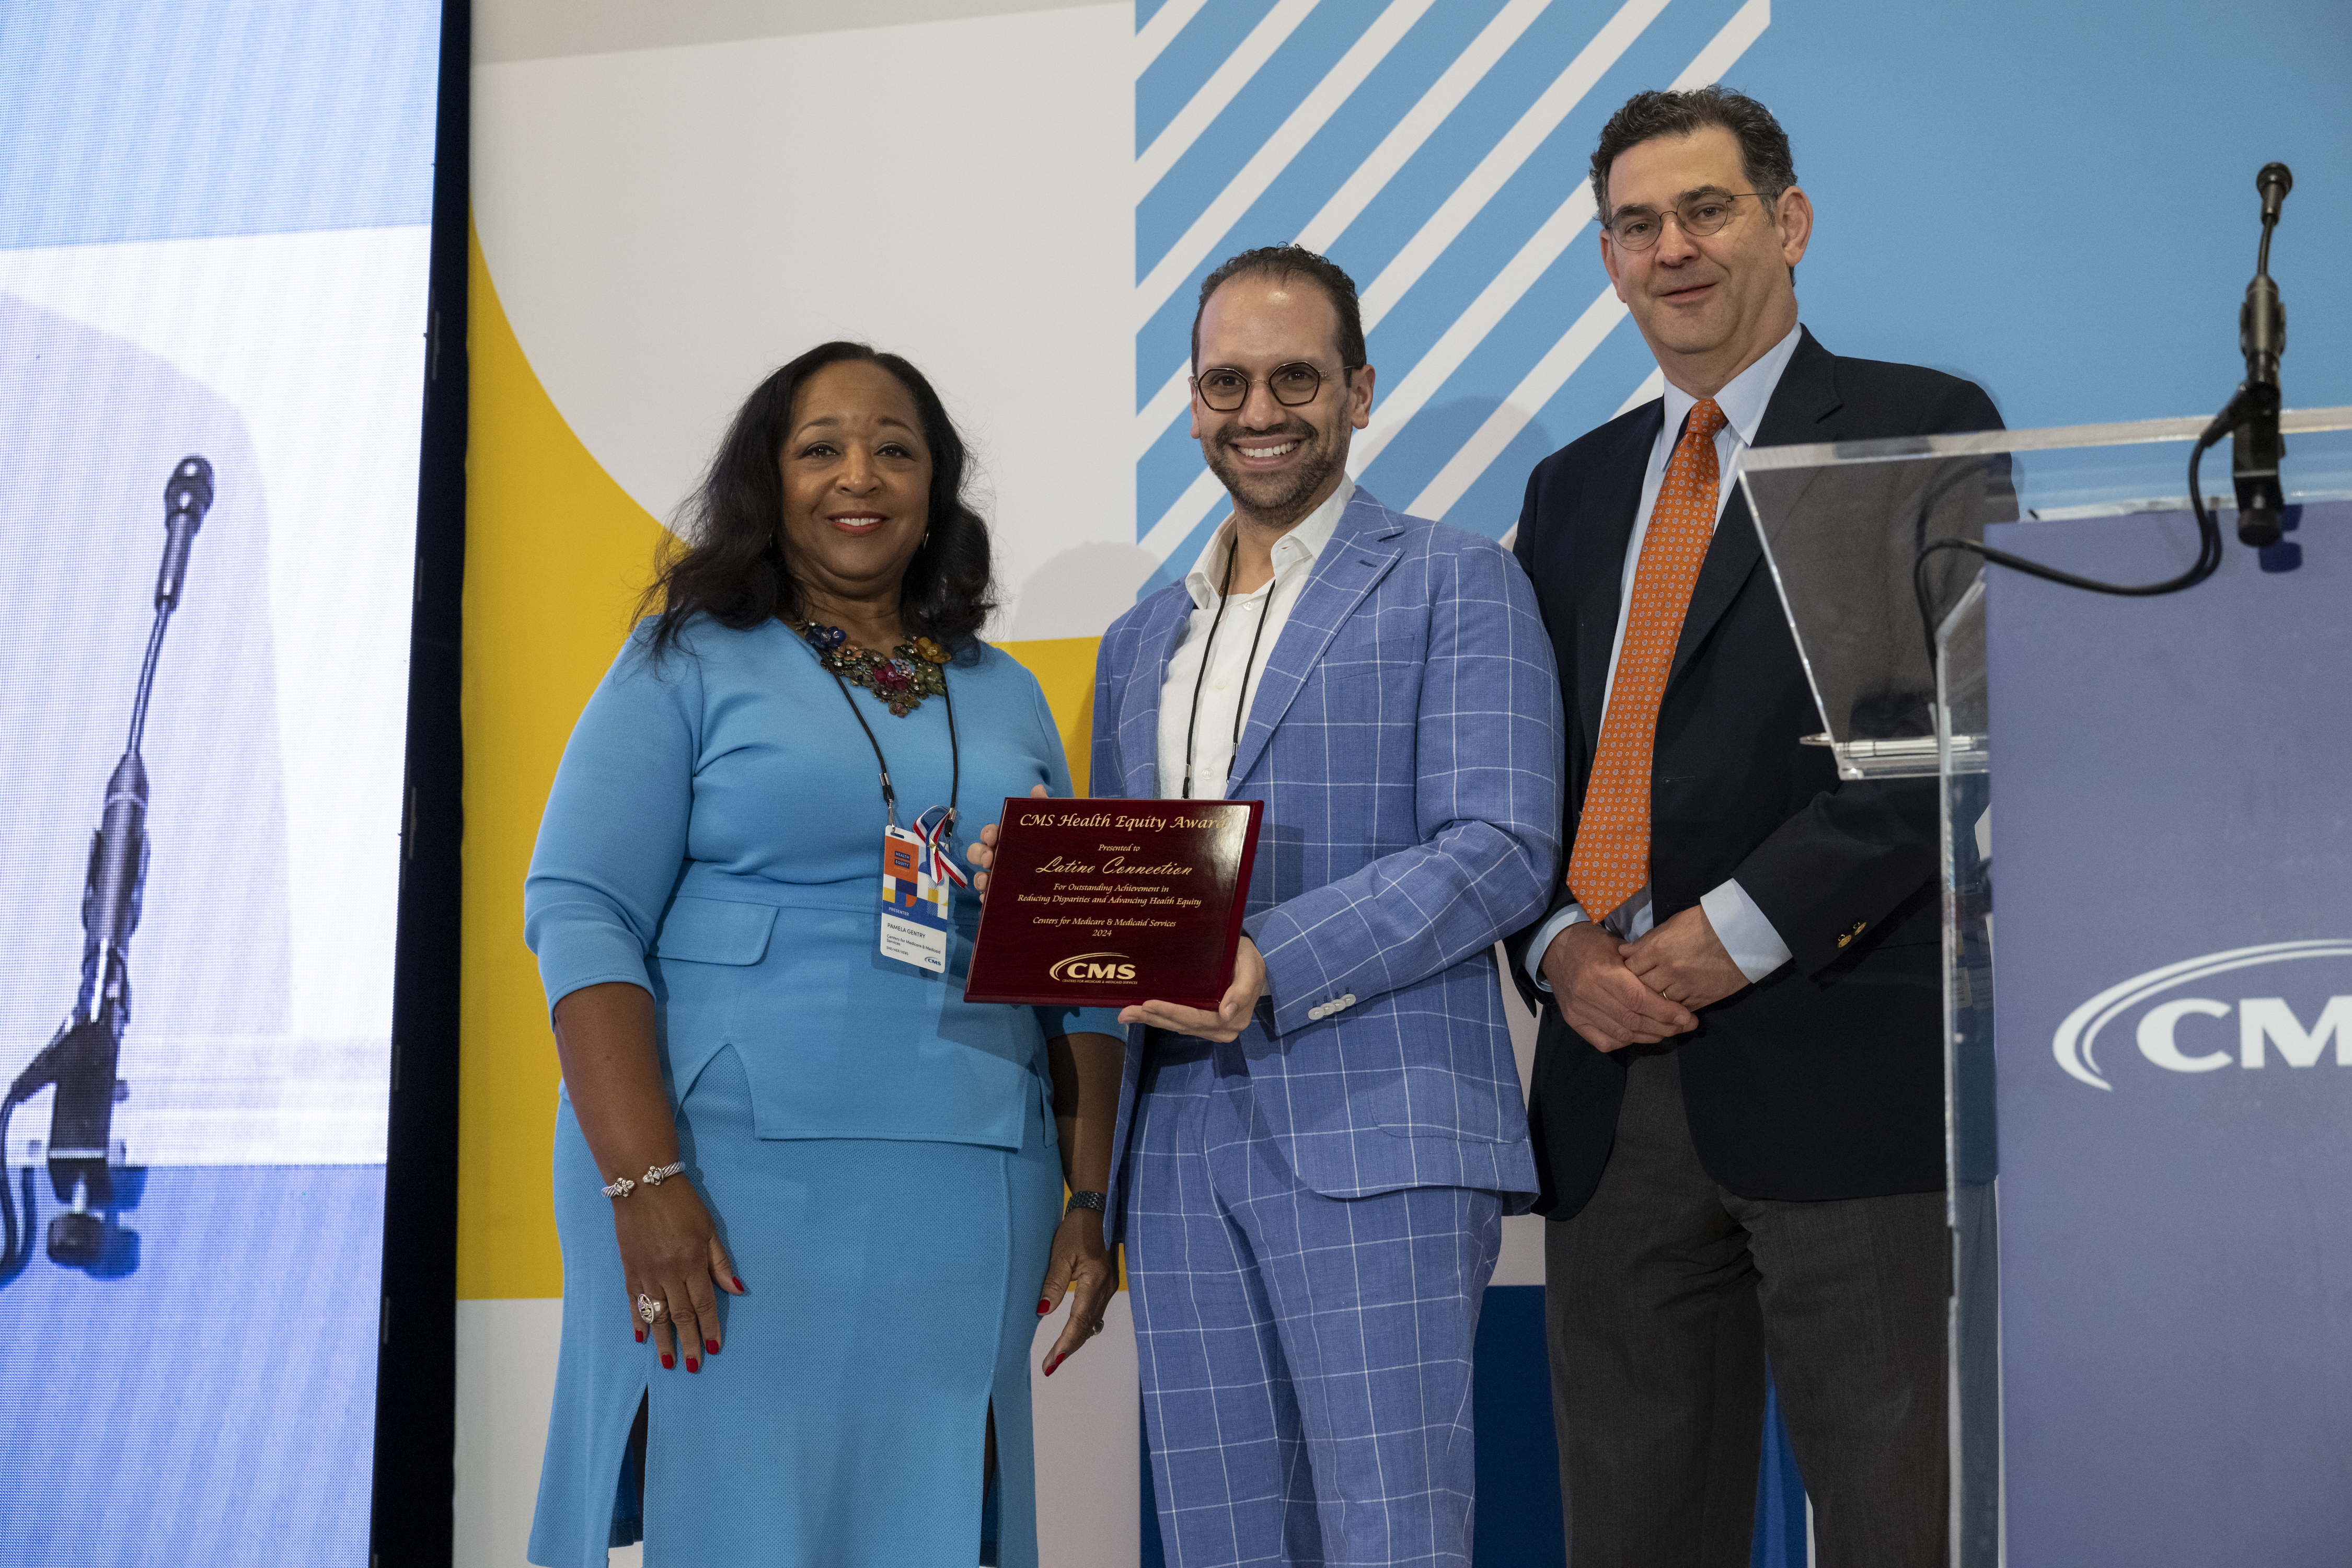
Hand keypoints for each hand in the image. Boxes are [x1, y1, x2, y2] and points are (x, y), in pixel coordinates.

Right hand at [616, 1177, 744, 1372]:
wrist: (642, 1185)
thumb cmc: (682, 1204)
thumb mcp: (709, 1229)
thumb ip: (720, 1263)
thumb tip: (737, 1290)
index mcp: (692, 1262)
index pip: (704, 1303)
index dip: (710, 1327)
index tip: (715, 1348)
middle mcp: (669, 1272)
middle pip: (681, 1315)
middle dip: (688, 1342)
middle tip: (693, 1366)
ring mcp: (646, 1273)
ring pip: (656, 1314)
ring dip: (663, 1340)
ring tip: (668, 1362)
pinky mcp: (629, 1269)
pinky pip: (634, 1302)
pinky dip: (637, 1321)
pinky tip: (641, 1338)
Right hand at [967, 783, 1049, 898]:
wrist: (1076, 878)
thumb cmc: (1058, 847)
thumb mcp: (1054, 828)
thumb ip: (1045, 809)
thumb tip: (1038, 788)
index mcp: (1009, 839)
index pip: (991, 833)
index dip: (988, 834)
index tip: (993, 837)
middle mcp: (1001, 858)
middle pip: (978, 853)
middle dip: (978, 854)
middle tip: (989, 859)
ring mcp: (1001, 879)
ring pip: (980, 877)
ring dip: (979, 879)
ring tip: (987, 884)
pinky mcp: (1005, 898)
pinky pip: (989, 899)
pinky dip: (986, 900)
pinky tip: (990, 900)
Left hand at [1037, 1209, 1116, 1376]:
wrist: (1097, 1211)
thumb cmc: (1077, 1229)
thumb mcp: (1060, 1254)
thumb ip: (1053, 1283)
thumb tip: (1041, 1312)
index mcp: (1094, 1281)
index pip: (1078, 1321)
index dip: (1064, 1344)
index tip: (1051, 1363)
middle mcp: (1105, 1288)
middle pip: (1087, 1328)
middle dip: (1068, 1348)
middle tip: (1049, 1366)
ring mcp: (1109, 1287)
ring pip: (1092, 1323)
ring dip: (1075, 1339)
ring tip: (1057, 1355)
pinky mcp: (1106, 1284)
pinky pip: (1095, 1313)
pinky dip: (1082, 1327)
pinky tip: (1072, 1332)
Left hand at [1119, 936, 1265, 1041]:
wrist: (1246, 960)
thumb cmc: (1246, 959)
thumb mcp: (1251, 966)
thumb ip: (1242, 990)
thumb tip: (1226, 1014)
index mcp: (1234, 1017)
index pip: (1198, 1018)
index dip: (1172, 1013)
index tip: (1149, 1004)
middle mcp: (1221, 1028)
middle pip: (1183, 1025)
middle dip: (1154, 1018)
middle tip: (1126, 1011)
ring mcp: (1209, 1028)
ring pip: (1176, 1026)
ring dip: (1150, 1020)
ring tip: (1125, 1014)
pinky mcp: (1199, 1024)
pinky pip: (1177, 1023)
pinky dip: (1157, 1018)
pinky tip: (1137, 1014)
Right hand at [1540, 920, 1696, 1052]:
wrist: (1556, 949)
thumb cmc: (1593, 944)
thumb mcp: (1619, 947)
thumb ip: (1643, 968)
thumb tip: (1674, 990)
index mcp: (1601, 972)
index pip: (1637, 999)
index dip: (1664, 1011)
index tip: (1686, 1016)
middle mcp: (1587, 994)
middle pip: (1632, 1020)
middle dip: (1663, 1026)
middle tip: (1684, 1026)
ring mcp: (1578, 1011)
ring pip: (1621, 1034)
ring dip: (1649, 1036)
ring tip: (1668, 1031)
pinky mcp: (1573, 1021)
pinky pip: (1604, 1042)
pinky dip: (1626, 1042)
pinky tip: (1640, 1035)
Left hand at [1619, 905, 1749, 1011]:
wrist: (1743, 934)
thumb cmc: (1705, 923)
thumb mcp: (1672, 924)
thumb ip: (1647, 940)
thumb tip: (1625, 952)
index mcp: (1659, 948)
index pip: (1630, 967)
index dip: (1628, 969)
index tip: (1629, 969)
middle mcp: (1669, 970)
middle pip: (1641, 987)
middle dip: (1639, 985)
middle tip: (1639, 983)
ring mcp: (1686, 987)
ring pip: (1659, 1001)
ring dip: (1656, 997)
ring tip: (1656, 992)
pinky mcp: (1702, 998)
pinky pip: (1679, 1008)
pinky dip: (1674, 1005)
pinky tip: (1672, 1000)